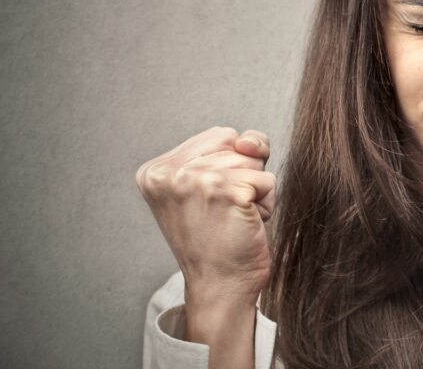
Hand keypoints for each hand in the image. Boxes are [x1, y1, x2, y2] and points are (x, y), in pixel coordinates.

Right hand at [136, 126, 276, 305]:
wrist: (220, 286)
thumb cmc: (220, 236)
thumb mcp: (214, 181)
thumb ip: (235, 148)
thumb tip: (248, 141)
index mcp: (155, 170)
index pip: (220, 136)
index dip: (230, 167)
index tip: (211, 202)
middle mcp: (168, 173)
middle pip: (236, 144)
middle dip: (243, 176)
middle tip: (223, 212)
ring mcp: (195, 180)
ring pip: (254, 161)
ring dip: (255, 191)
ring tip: (232, 219)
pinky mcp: (227, 191)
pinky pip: (267, 180)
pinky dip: (266, 203)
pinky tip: (245, 224)